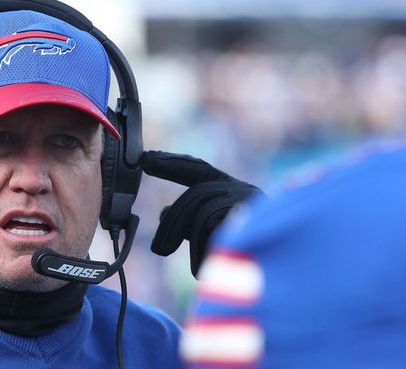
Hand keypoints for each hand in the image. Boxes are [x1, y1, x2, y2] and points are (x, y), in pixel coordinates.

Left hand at [141, 150, 262, 277]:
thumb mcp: (218, 237)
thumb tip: (163, 212)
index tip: (146, 159)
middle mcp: (245, 192)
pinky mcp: (253, 218)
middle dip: (173, 221)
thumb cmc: (253, 262)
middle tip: (159, 250)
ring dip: (191, 242)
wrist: (288, 275)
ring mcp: (251, 203)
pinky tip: (206, 268)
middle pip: (197, 194)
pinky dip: (204, 250)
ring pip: (203, 212)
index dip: (173, 164)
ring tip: (192, 269)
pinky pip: (214, 228)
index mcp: (237, 192)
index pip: (199, 170)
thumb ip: (193, 220)